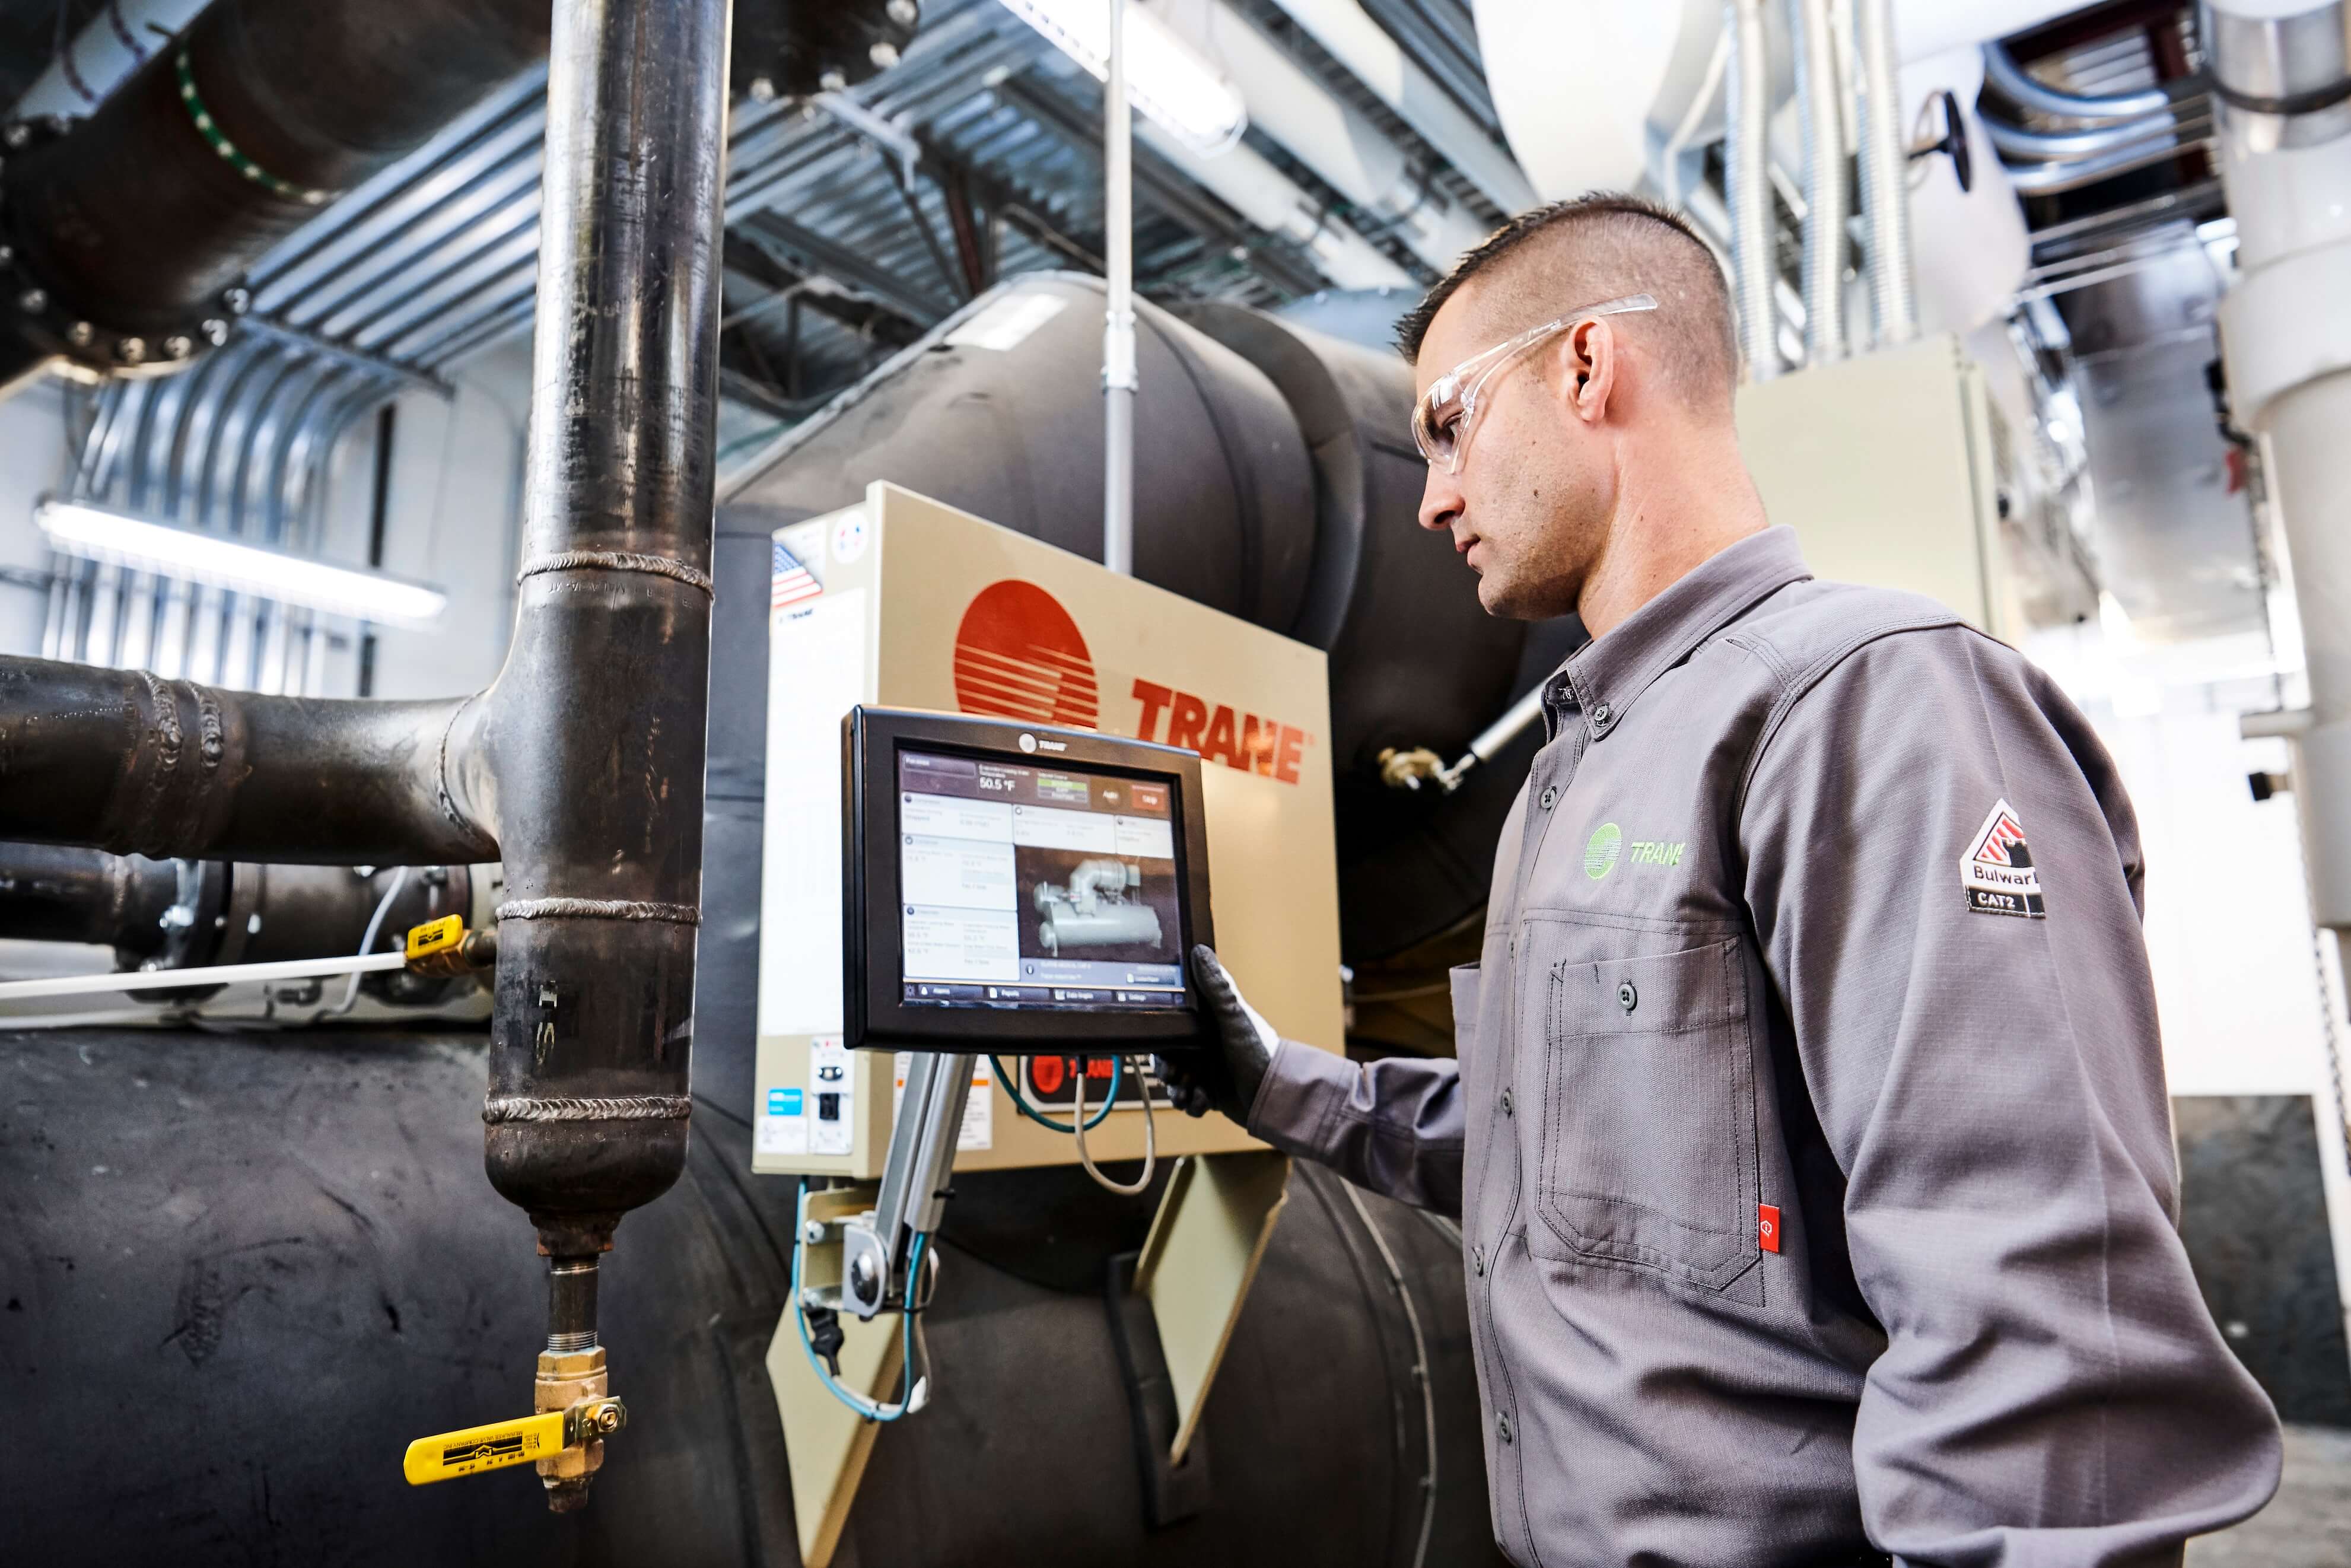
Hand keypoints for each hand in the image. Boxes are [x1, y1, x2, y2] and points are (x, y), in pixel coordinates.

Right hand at [1156, 945, 1279, 1122]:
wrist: (1276, 1097)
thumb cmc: (1260, 1053)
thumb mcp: (1235, 1017)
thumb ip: (1217, 987)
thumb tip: (1200, 950)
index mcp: (1207, 1023)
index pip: (1171, 1024)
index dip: (1160, 1036)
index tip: (1160, 1045)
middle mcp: (1204, 1045)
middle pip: (1166, 1055)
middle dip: (1166, 1068)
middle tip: (1174, 1074)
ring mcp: (1207, 1070)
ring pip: (1174, 1081)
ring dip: (1177, 1090)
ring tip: (1190, 1091)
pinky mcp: (1210, 1093)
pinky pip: (1188, 1100)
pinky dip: (1192, 1103)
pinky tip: (1204, 1100)